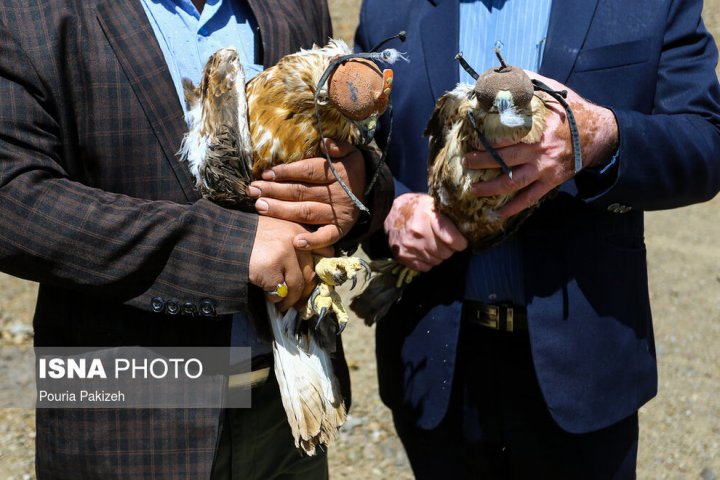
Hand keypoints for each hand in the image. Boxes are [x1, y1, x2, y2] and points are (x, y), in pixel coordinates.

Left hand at [248, 138, 365, 249]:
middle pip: (302, 192)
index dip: (286, 172)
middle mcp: (338, 195)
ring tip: (260, 207)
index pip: (308, 171)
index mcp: (338, 174)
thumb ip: (339, 146)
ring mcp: (338, 214)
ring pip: (306, 212)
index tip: (266, 173)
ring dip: (282, 211)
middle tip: (253, 190)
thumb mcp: (350, 152)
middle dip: (275, 191)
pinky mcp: (340, 229)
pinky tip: (295, 242)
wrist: (370, 191)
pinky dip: (312, 241)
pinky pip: (326, 237)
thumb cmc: (350, 170)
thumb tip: (325, 142)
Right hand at [249, 216, 331, 310]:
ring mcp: (285, 254)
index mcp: (300, 230)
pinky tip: (268, 296)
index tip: (314, 281)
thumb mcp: (277, 231)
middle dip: (305, 291)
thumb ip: (294, 244)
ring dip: (291, 299)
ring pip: (298, 285)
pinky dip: (275, 298)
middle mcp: (296, 241)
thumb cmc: (249, 236)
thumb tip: (308, 274)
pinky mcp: (272, 268)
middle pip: (311, 273)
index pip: (326, 251)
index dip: (322, 269)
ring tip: (283, 305)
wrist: (223, 236)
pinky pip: (280, 291)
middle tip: (299, 302)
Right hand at [385, 193, 467, 271]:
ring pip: (437, 261)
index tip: (461, 241)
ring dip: (439, 255)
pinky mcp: (403, 256)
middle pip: (446, 253)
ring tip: (433, 244)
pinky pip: (425, 268)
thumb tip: (468, 227)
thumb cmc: (415, 207)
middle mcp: (418, 232)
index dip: (460, 243)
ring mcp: (410, 246)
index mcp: (428, 216)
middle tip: (446, 242)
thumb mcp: (431, 203)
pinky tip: (424, 251)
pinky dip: (428, 262)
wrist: (388, 212)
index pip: (452, 239)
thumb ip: (448, 214)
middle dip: (450, 249)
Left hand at [464, 72, 618, 217]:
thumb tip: (502, 74)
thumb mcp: (554, 91)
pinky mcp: (550, 182)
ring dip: (491, 188)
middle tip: (465, 162)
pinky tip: (498, 214)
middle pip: (505, 159)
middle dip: (482, 162)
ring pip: (513, 182)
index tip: (472, 136)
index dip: (489, 137)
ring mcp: (545, 169)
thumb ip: (529, 83)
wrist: (599, 135)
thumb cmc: (572, 111)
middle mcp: (540, 150)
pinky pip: (529, 199)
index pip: (509, 133)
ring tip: (473, 190)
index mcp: (539, 127)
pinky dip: (513, 208)